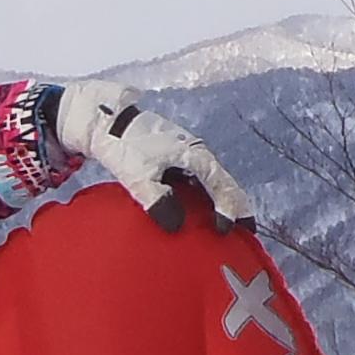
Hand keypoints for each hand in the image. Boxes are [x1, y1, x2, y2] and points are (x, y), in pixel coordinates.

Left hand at [50, 80, 257, 228]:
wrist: (108, 120)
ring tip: (227, 225)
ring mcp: (188, 154)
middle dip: (237, 207)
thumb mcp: (139, 177)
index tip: (227, 233)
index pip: (223, 187)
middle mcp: (198, 153)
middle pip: (225, 184)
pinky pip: (199, 180)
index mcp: (195, 156)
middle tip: (246, 233)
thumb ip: (158, 201)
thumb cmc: (125, 146)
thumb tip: (177, 226)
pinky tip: (200, 211)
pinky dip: (206, 196)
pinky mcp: (176, 157)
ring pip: (213, 181)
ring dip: (222, 202)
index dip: (230, 211)